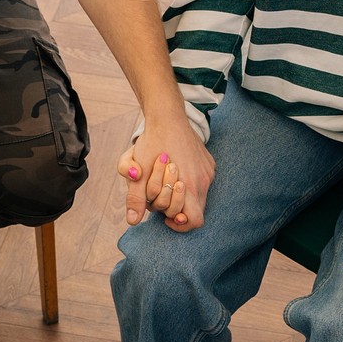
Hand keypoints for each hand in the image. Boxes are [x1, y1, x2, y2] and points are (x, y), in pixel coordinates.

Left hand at [119, 114, 213, 229]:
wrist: (167, 117)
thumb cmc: (151, 143)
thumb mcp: (138, 171)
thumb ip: (135, 198)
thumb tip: (133, 221)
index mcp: (189, 186)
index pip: (193, 221)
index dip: (180, 224)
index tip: (166, 217)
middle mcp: (203, 181)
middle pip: (195, 210)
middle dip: (176, 207)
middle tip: (161, 195)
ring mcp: (208, 172)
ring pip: (199, 196)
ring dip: (182, 195)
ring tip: (167, 182)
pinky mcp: (209, 164)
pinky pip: (202, 182)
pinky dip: (189, 183)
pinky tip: (176, 170)